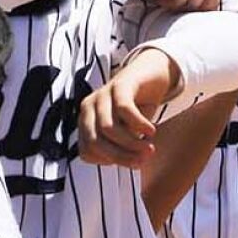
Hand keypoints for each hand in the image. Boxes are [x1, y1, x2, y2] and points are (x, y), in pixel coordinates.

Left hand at [78, 49, 177, 168]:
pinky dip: (139, 125)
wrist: (150, 74)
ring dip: (132, 143)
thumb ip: (121, 148)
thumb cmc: (137, 109)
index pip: (87, 152)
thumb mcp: (126, 132)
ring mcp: (102, 94)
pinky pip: (124, 110)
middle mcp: (88, 108)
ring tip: (150, 148)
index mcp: (86, 122)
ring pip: (108, 128)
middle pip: (96, 142)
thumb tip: (131, 163)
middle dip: (121, 156)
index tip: (130, 161)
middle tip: (143, 161)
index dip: (110, 161)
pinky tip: (152, 131)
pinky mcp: (119, 84)